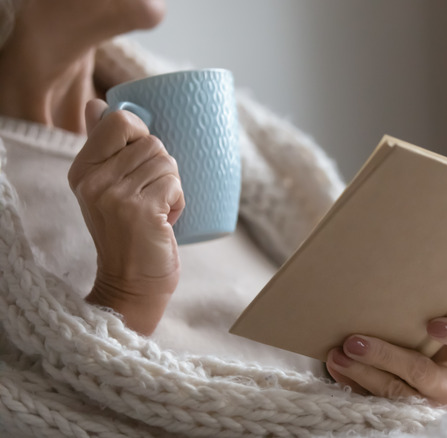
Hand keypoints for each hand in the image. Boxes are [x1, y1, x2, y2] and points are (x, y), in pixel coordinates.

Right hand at [68, 99, 184, 334]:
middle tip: (150, 197)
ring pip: (167, 161)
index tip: (142, 164)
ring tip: (156, 211)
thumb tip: (97, 104)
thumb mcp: (107, 187)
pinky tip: (164, 221)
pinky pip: (175, 183)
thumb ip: (103, 146)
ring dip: (172, 186)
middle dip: (163, 168)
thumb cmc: (129, 234)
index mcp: (83, 169)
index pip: (118, 120)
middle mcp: (94, 179)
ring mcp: (115, 195)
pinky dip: (178, 201)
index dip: (143, 136)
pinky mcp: (140, 210)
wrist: (133, 284)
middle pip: (152, 141)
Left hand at [325, 317, 446, 404]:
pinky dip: (350, 384)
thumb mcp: (428, 336)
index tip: (432, 324)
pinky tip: (336, 368)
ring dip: (361, 372)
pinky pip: (372, 402)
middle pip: (419, 370)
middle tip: (355, 342)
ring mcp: (422, 403)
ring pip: (393, 392)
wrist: (417, 391)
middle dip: (384, 356)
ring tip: (338, 355)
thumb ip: (415, 319)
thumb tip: (377, 288)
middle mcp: (446, 385)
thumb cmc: (420, 348)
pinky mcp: (399, 415)